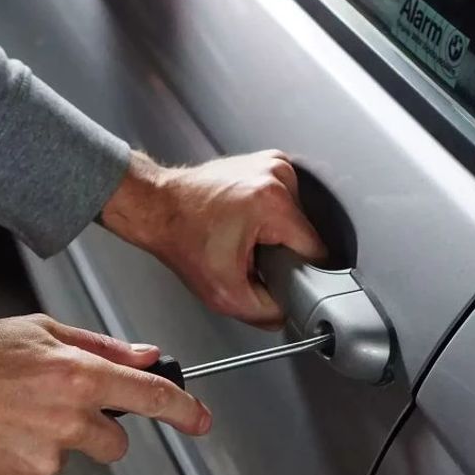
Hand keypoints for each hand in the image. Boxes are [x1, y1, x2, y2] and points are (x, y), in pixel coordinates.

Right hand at [0, 314, 210, 474]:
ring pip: (69, 457)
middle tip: (56, 406)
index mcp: (76, 376)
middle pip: (114, 441)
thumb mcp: (37, 330)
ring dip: (51, 440)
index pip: (150, 397)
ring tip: (10, 415)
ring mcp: (42, 459)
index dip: (184, 410)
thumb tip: (144, 355)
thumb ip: (99, 345)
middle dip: (97, 428)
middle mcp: (66, 421)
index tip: (200, 419)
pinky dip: (21, 458)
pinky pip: (35, 474)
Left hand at [101, 150, 326, 328]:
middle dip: (282, 251)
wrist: (158, 207)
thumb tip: (289, 312)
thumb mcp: (225, 294)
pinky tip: (245, 221)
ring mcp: (273, 164)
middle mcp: (278, 175)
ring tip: (244, 236)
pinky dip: (270, 216)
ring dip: (276, 234)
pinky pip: (285, 202)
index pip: (316, 251)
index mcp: (273, 203)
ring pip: (297, 218)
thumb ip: (266, 313)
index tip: (274, 274)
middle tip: (249, 255)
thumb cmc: (181, 238)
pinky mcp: (267, 162)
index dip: (298, 272)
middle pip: (305, 234)